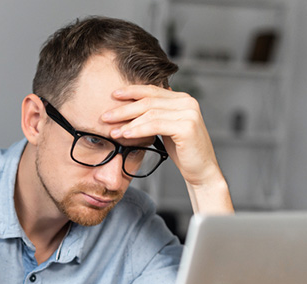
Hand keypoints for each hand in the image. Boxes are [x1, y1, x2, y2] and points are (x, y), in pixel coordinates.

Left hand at [102, 85, 221, 187]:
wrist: (201, 170)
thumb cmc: (184, 151)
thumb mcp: (167, 128)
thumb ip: (157, 114)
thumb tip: (137, 103)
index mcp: (183, 99)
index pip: (152, 90)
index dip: (132, 91)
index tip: (113, 95)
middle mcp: (187, 102)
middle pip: (148, 101)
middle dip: (124, 108)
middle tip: (105, 116)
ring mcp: (189, 113)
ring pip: (150, 113)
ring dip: (128, 122)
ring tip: (112, 131)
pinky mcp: (187, 127)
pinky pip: (155, 125)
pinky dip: (138, 130)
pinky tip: (126, 135)